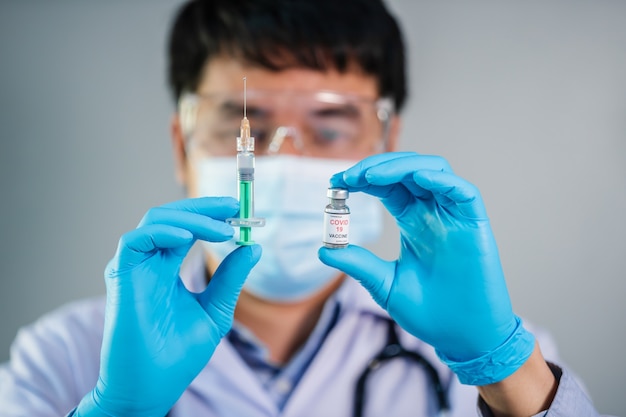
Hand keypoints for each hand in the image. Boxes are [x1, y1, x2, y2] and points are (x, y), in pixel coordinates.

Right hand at [76, 197, 260, 415]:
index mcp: (166, 268)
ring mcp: (133, 267)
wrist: (152, 388)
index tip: (238, 210)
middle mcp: (149, 263)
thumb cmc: (178, 354)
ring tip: (223, 228)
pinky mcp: (120, 276)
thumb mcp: (215, 310)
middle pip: (171, 216)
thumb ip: (230, 279)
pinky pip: (135, 240)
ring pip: (155, 220)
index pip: (187, 227)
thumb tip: (253, 247)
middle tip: (234, 207)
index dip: (211, 214)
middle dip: (204, 207)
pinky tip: (190, 238)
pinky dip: (162, 232)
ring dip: (191, 217)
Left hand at [319, 152, 533, 383]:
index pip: (387, 186)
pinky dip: (440, 179)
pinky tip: (416, 179)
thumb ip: (358, 263)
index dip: (363, 178)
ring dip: (402, 165)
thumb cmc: (430, 312)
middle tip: (349, 177)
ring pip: (433, 170)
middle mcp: (433, 213)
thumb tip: (323, 250)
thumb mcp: (385, 284)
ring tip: (372, 176)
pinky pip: (463, 191)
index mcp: (413, 222)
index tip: (336, 183)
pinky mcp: (475, 224)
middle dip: (376, 167)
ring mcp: (454, 216)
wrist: (462, 338)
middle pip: (406, 170)